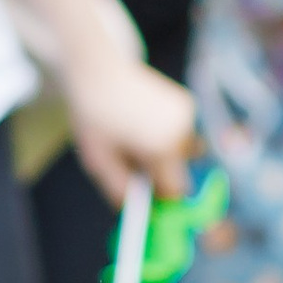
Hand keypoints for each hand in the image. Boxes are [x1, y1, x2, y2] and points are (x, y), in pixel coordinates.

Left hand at [66, 52, 196, 204]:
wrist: (99, 69)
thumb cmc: (94, 115)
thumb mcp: (99, 162)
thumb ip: (119, 192)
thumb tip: (137, 214)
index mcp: (161, 147)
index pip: (173, 192)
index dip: (158, 201)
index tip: (142, 199)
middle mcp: (181, 131)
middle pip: (179, 176)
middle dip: (158, 178)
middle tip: (132, 166)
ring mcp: (187, 116)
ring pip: (182, 157)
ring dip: (162, 159)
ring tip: (135, 142)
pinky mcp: (188, 105)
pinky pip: (182, 137)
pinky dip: (166, 140)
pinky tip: (145, 126)